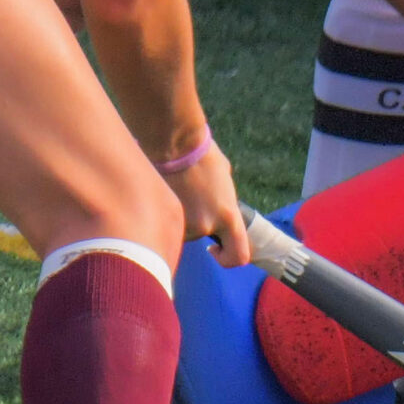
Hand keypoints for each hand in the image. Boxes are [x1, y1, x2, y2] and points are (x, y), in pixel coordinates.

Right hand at [167, 140, 250, 266]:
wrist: (175, 144)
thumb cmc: (202, 155)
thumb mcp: (224, 181)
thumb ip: (224, 201)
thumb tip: (217, 209)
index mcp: (228, 215)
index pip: (239, 255)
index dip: (228, 259)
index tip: (216, 250)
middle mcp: (207, 225)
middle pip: (202, 237)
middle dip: (197, 224)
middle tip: (191, 198)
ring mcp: (184, 223)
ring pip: (182, 231)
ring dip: (181, 216)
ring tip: (178, 190)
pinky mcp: (164, 217)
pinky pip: (167, 223)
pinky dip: (165, 213)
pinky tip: (166, 191)